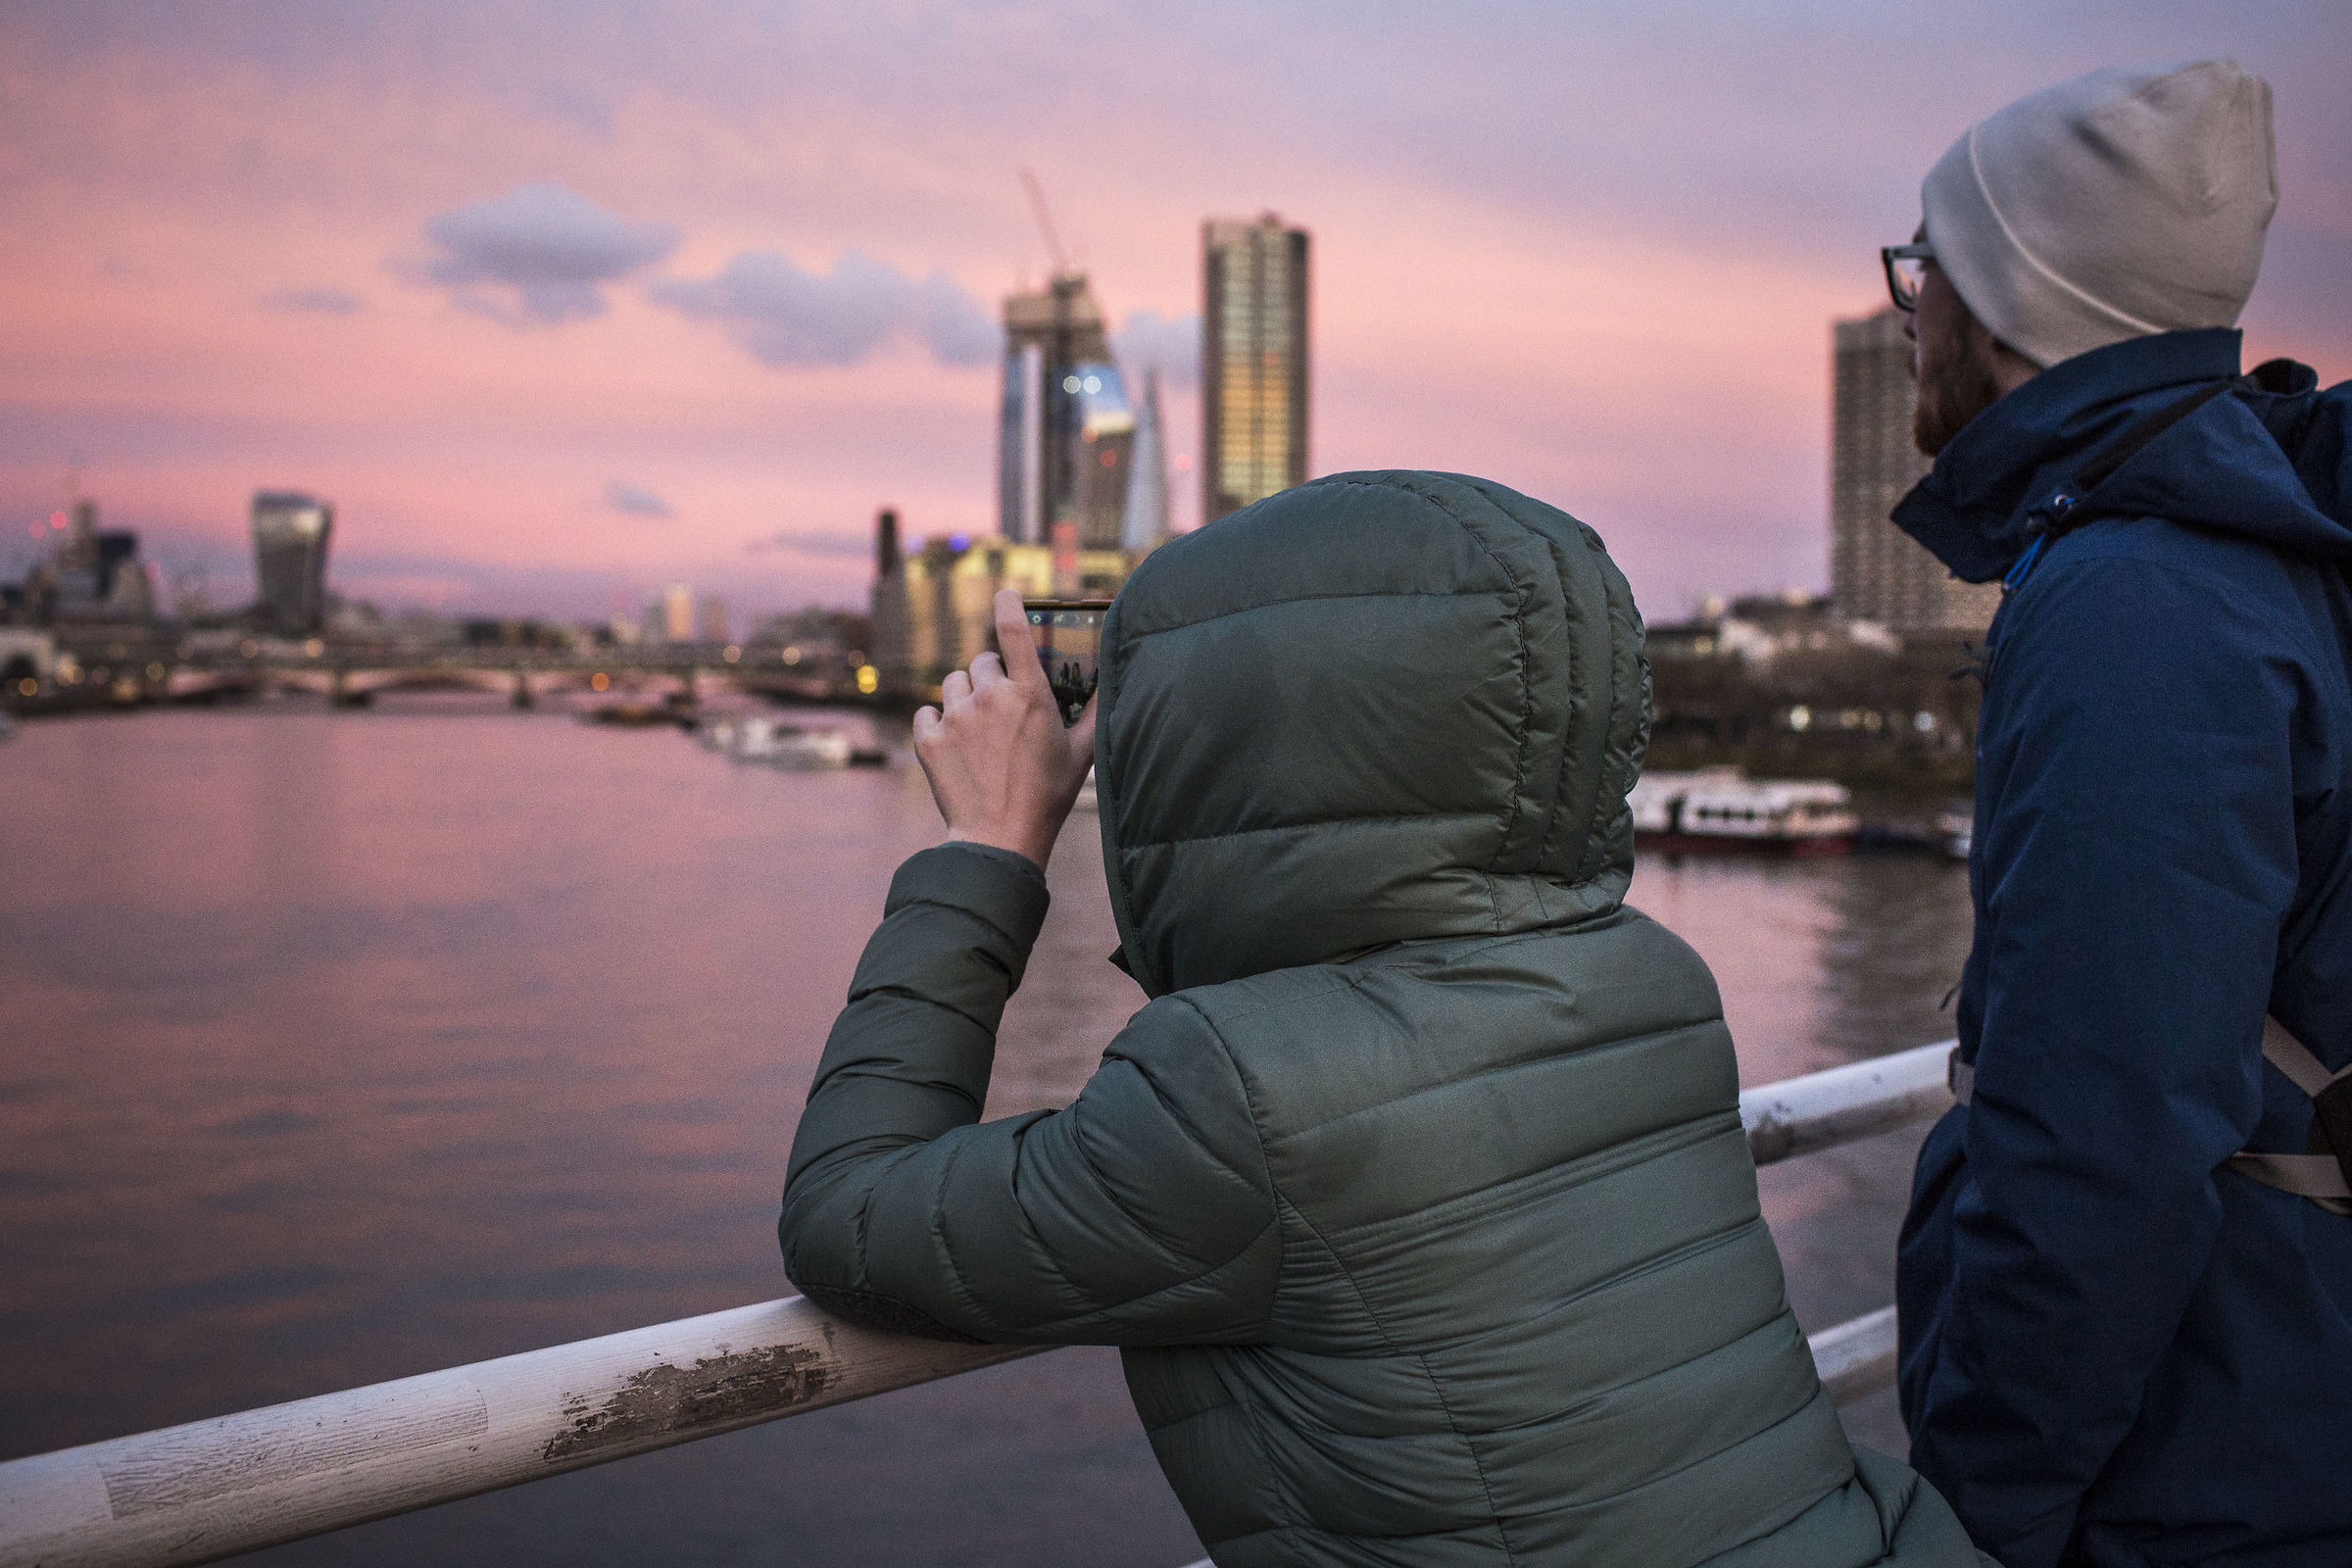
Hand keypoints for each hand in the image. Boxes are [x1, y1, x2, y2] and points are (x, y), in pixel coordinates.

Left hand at [911, 588, 1096, 869]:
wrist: (1000, 838)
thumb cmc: (1049, 796)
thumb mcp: (1083, 751)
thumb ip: (1098, 709)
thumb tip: (1115, 675)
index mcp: (1029, 694)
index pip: (1013, 629)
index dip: (1008, 604)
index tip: (1006, 594)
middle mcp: (989, 696)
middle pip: (982, 661)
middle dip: (992, 676)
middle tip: (1003, 708)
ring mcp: (955, 716)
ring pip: (953, 683)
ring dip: (965, 697)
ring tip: (979, 730)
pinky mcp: (928, 738)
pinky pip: (926, 712)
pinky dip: (937, 722)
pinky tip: (955, 744)